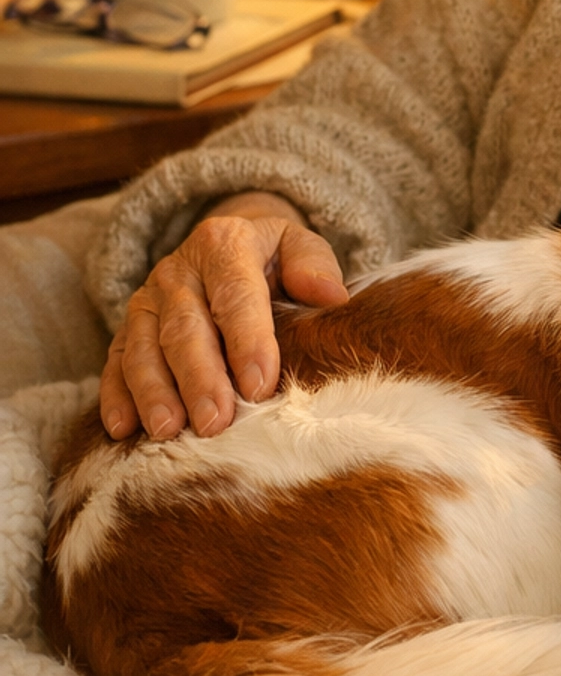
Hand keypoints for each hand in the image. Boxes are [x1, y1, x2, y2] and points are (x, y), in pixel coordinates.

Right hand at [99, 192, 348, 441]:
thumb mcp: (298, 245)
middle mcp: (177, 272)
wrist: (225, 245)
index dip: (248, 341)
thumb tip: (330, 296)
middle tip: (216, 423)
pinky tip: (123, 429)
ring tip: (169, 431)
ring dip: (154, 393)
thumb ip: (313, 265)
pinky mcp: (127, 328)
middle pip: (185, 328)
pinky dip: (115, 396)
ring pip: (142, 348)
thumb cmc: (272, 258)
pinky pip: (115, 362)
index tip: (261, 386)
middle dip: (199, 379)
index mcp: (224, 244)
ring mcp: (147, 301)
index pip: (236, 295)